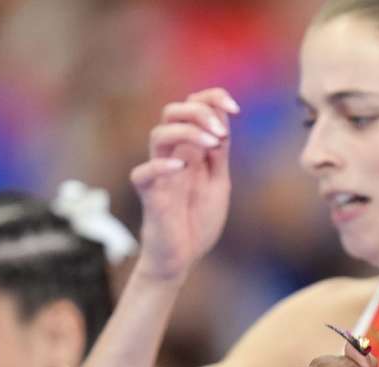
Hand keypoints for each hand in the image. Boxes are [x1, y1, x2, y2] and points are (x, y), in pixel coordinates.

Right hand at [129, 88, 239, 280]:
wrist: (184, 255)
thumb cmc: (198, 219)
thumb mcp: (218, 181)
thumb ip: (219, 154)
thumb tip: (223, 121)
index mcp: (190, 149)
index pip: (191, 107)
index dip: (211, 99)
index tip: (235, 108)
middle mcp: (172, 156)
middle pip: (171, 112)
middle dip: (198, 111)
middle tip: (221, 133)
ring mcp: (160, 173)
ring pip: (158, 135)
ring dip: (187, 132)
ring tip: (212, 144)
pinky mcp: (150, 195)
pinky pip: (143, 173)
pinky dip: (162, 166)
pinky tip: (183, 167)